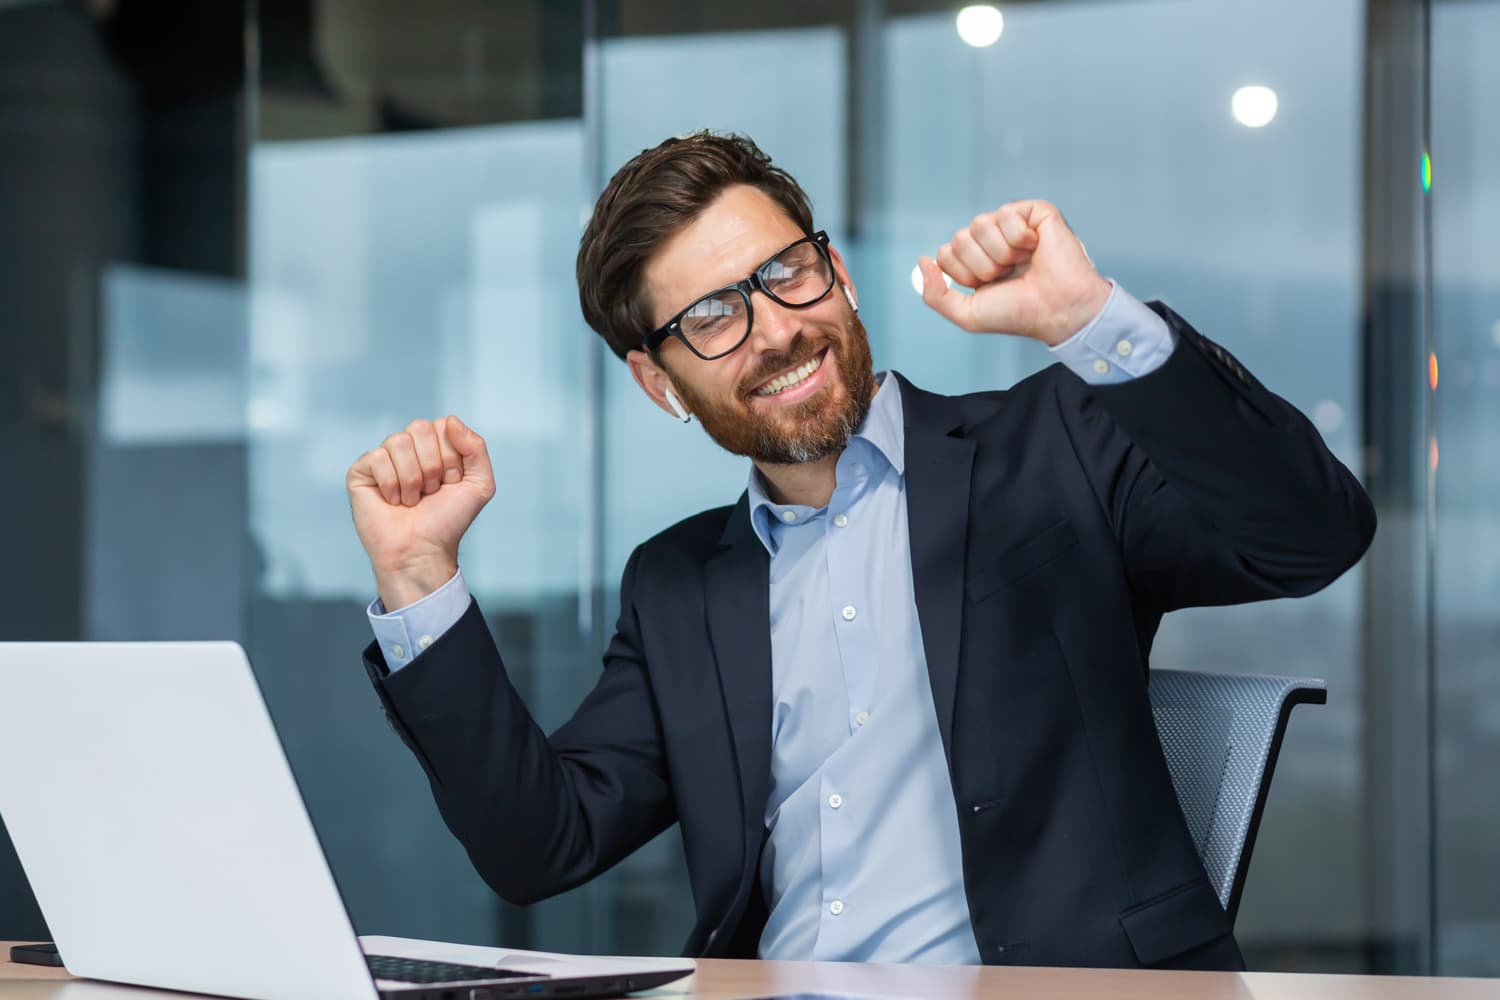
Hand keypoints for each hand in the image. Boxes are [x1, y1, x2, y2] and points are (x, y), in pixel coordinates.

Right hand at [346, 415, 494, 609]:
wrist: (422, 551)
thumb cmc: (447, 521)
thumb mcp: (480, 485)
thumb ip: (476, 448)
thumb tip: (450, 420)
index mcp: (434, 447)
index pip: (442, 425)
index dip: (451, 457)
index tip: (450, 483)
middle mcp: (408, 449)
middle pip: (419, 427)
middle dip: (431, 465)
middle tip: (430, 491)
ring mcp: (383, 459)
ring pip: (397, 441)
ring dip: (412, 479)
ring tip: (411, 499)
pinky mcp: (361, 472)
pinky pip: (376, 457)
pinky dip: (390, 485)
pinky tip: (392, 501)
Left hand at [918, 200, 1112, 346]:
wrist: (1058, 310)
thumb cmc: (1019, 313)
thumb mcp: (967, 314)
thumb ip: (935, 294)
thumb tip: (922, 260)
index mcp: (976, 261)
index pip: (945, 253)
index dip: (963, 273)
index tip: (988, 287)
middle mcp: (991, 241)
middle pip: (959, 238)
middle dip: (982, 265)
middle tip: (1008, 276)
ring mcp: (1012, 224)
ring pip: (980, 224)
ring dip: (1001, 253)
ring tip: (1023, 263)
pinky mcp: (1035, 212)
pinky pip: (1006, 213)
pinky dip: (1020, 238)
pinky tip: (1036, 248)